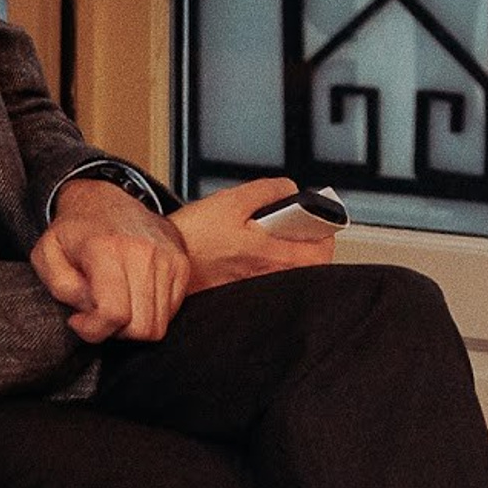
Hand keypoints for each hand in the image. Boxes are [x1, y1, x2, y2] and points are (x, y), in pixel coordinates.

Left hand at [31, 177, 188, 343]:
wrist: (106, 199)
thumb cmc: (74, 230)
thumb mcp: (46, 254)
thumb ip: (61, 288)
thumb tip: (88, 311)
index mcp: (107, 250)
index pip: (113, 313)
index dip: (92, 330)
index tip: (78, 319)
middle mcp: (143, 252)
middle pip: (141, 327)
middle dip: (114, 331)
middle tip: (98, 313)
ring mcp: (167, 257)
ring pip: (158, 324)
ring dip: (133, 325)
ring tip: (115, 305)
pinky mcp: (181, 262)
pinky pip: (171, 311)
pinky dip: (151, 313)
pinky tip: (132, 298)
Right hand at [171, 177, 340, 291]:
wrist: (162, 265)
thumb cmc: (193, 237)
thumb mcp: (232, 201)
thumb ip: (268, 191)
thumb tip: (290, 189)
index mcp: (271, 255)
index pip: (321, 253)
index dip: (325, 234)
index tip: (319, 223)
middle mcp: (267, 279)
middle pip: (311, 268)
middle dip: (310, 246)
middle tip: (298, 230)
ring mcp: (255, 292)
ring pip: (291, 277)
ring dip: (291, 258)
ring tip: (275, 240)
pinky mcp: (241, 298)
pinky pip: (270, 286)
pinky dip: (271, 270)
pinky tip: (254, 256)